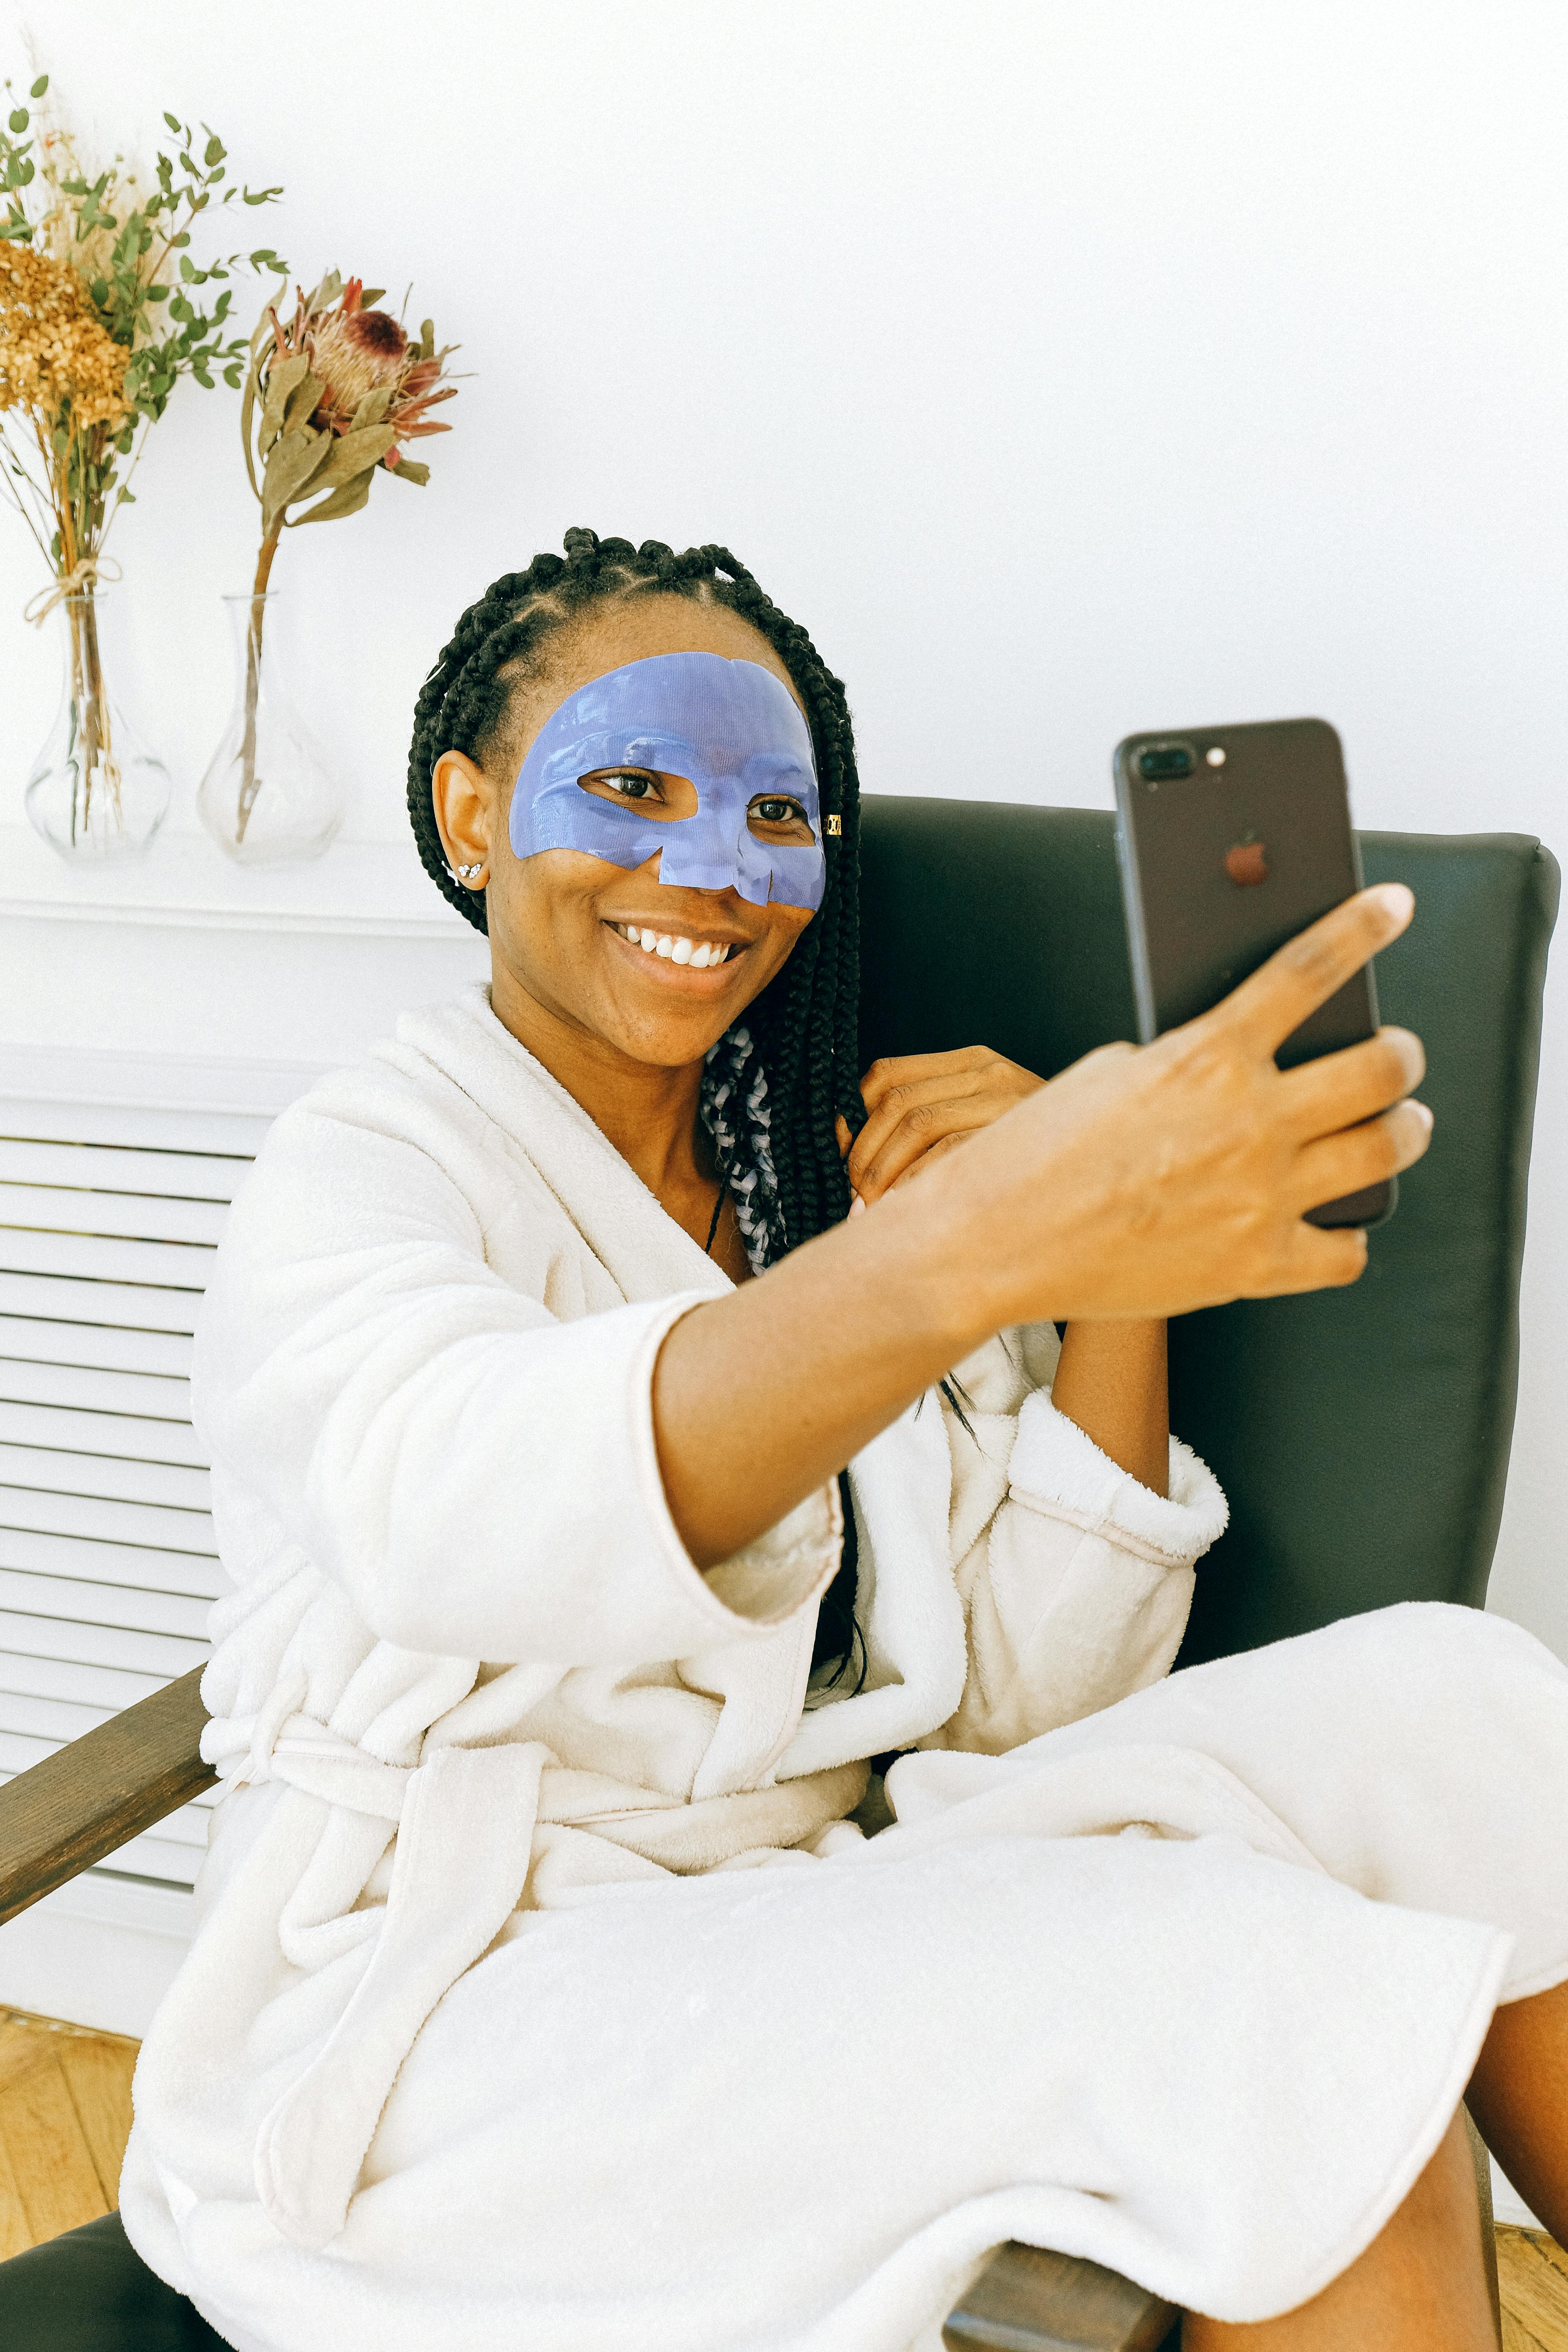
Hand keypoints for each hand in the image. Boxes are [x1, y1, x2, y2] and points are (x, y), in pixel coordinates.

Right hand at [654, 884, 1429, 1564]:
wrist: (994, 1241)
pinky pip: (1345, 1251)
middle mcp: (1248, 1121)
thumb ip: (1190, 1060)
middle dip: (1400, 1054)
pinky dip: (1348, 1236)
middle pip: (1379, 1068)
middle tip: (1397, 1055)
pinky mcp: (1255, 1265)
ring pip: (1383, 1152)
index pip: (1308, 969)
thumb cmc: (1038, 1153)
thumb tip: (1249, 1063)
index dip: (1361, 927)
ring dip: (1402, 1130)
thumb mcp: (1112, 1072)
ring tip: (1398, 1125)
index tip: (1393, 907)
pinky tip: (1337, 1223)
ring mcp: (1259, 1196)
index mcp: (1207, 1057)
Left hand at [836, 1046, 1043, 1208]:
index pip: (886, 1073)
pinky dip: (914, 1184)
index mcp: (973, 1062)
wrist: (1107, 1168)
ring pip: (916, 1125)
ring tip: (868, 1208)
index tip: (835, 1156)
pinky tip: (903, 1210)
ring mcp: (1006, 1100)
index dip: (849, 1117)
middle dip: (860, 1154)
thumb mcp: (986, 1122)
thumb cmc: (1036, 1158)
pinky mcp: (1019, 1133)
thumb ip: (934, 1121)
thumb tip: (853, 1153)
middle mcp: (988, 1071)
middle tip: (850, 1194)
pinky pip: (949, 1155)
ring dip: (881, 1173)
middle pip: (895, 1102)